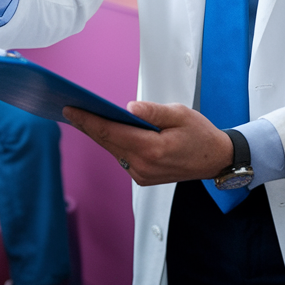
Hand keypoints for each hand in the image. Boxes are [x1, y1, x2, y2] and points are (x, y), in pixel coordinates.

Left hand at [63, 102, 233, 186]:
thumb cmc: (200, 134)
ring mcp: (142, 174)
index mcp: (152, 149)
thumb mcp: (180, 114)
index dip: (88, 120)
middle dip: (88, 124)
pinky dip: (113, 142)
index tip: (70, 109)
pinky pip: (121, 156)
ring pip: (113, 149)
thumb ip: (153, 111)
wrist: (215, 159)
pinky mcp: (142, 177)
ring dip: (99, 133)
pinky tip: (105, 129)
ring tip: (82, 115)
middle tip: (70, 107)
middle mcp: (143, 166)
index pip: (111, 132)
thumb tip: (129, 107)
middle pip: (107, 141)